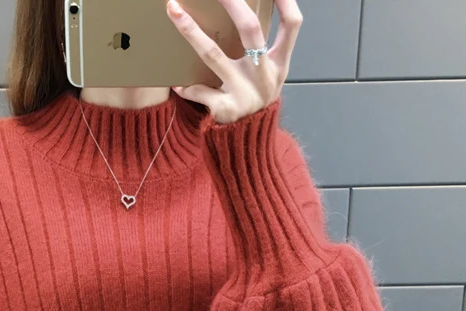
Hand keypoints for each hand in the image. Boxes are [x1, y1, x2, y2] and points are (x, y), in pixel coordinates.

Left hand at [166, 0, 301, 123]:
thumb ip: (265, 52)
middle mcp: (263, 76)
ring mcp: (243, 92)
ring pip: (213, 55)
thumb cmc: (256, 101)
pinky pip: (199, 90)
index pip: (291, 26)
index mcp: (279, 65)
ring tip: (174, 11)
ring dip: (191, 31)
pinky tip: (177, 84)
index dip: (286, 3)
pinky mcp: (225, 108)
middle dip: (233, 4)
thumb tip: (243, 16)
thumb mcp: (270, 77)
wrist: (249, 142)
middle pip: (250, 30)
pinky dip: (187, 87)